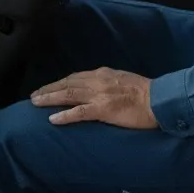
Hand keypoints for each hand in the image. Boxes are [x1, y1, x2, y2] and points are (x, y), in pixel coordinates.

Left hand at [30, 68, 157, 127]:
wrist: (160, 100)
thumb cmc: (146, 93)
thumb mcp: (124, 80)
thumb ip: (108, 82)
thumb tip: (98, 87)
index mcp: (103, 73)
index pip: (75, 77)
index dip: (60, 83)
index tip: (49, 88)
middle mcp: (98, 80)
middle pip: (67, 83)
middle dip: (49, 89)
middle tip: (34, 96)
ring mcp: (99, 95)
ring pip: (68, 94)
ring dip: (49, 98)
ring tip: (35, 103)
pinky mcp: (103, 109)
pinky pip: (79, 112)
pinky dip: (64, 115)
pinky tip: (52, 119)